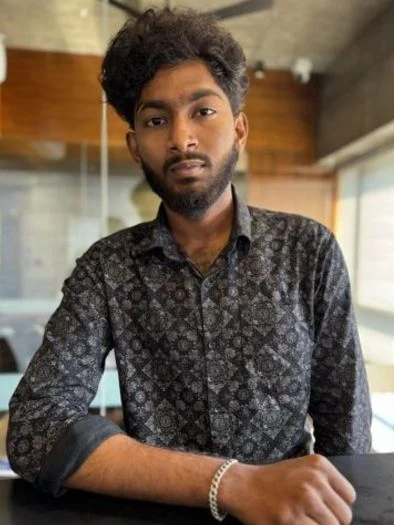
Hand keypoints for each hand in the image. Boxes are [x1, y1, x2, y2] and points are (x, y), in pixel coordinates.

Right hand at [220, 454, 355, 524]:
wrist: (243, 485)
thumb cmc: (274, 480)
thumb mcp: (303, 470)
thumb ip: (325, 484)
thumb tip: (345, 512)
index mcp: (319, 465)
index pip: (349, 496)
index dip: (338, 506)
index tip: (324, 508)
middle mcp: (314, 480)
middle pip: (344, 516)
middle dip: (331, 521)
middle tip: (312, 518)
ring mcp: (304, 500)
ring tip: (303, 521)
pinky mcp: (292, 519)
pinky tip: (295, 524)